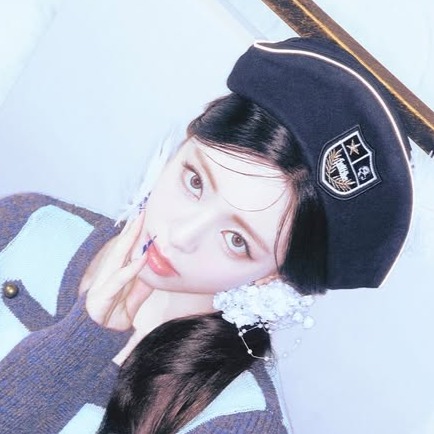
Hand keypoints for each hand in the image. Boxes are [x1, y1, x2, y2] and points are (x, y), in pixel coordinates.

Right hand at [85, 212, 152, 330]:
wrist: (95, 340)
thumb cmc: (113, 317)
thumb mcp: (133, 299)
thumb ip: (142, 286)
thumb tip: (153, 272)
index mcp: (115, 274)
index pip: (125, 250)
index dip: (133, 234)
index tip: (144, 218)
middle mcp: (108, 274)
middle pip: (120, 248)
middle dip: (131, 230)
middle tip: (142, 212)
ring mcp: (103, 283)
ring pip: (117, 257)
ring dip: (128, 240)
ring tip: (139, 225)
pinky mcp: (101, 296)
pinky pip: (119, 280)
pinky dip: (130, 270)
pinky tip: (141, 259)